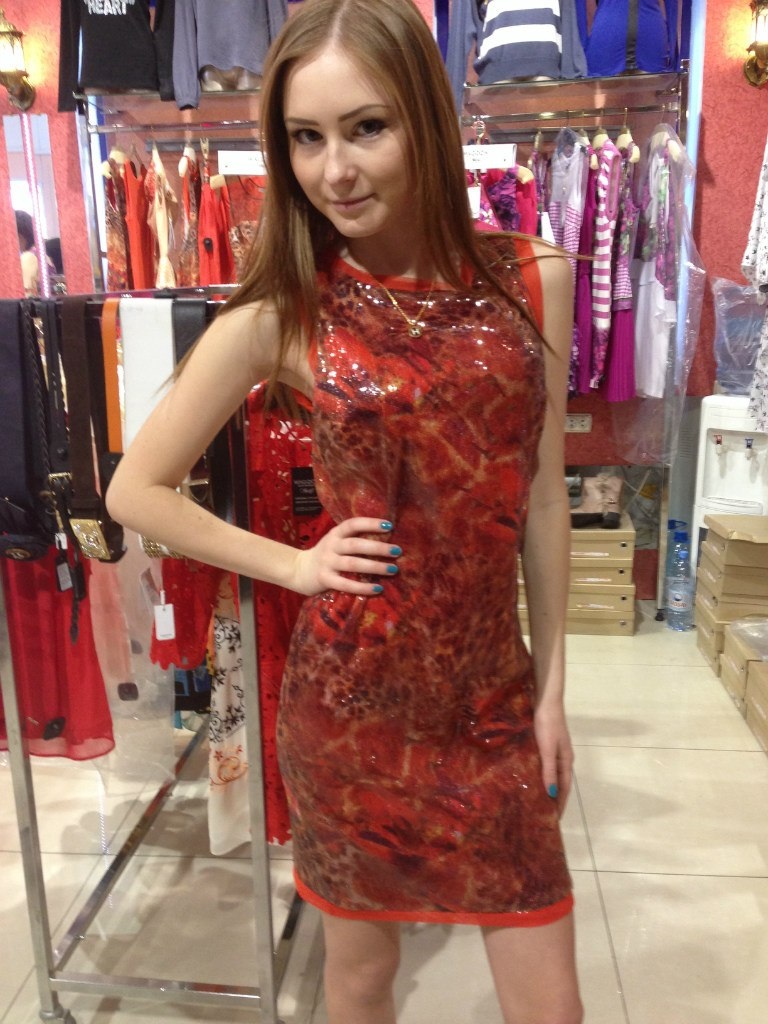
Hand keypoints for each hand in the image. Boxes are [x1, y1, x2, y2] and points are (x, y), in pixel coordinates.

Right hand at [289, 518, 400, 596]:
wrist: (298, 570)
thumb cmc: (326, 555)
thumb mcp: (336, 542)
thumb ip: (353, 540)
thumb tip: (386, 540)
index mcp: (335, 534)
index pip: (353, 524)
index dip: (370, 523)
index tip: (390, 525)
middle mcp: (331, 546)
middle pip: (356, 545)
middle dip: (378, 547)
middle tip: (397, 550)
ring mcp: (327, 563)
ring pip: (352, 564)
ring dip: (374, 566)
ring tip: (393, 569)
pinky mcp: (324, 579)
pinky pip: (346, 584)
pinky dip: (363, 587)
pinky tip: (378, 589)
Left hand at [533, 701, 573, 817]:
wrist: (547, 702)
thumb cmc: (548, 725)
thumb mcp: (548, 749)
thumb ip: (549, 770)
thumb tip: (551, 793)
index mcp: (566, 761)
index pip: (564, 788)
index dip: (561, 803)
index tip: (555, 819)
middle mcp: (563, 758)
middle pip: (560, 783)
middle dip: (555, 798)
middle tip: (545, 814)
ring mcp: (556, 750)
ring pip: (552, 774)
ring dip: (548, 787)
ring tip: (538, 800)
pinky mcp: (547, 743)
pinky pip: (546, 765)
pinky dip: (542, 774)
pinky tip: (532, 777)